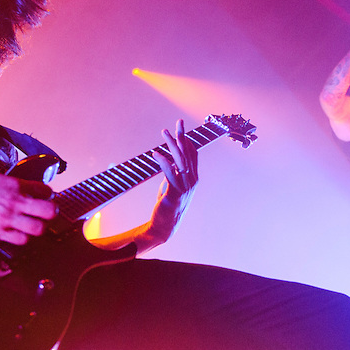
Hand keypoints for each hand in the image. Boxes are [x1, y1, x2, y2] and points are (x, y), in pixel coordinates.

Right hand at [0, 169, 55, 243]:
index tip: (45, 198)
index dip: (48, 195)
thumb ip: (12, 184)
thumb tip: (26, 188)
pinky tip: (19, 233)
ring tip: (34, 225)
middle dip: (51, 212)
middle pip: (49, 211)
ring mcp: (6, 218)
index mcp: (14, 185)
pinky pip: (20, 240)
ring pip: (38, 228)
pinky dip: (23, 238)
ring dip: (39, 227)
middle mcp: (14, 202)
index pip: (46, 190)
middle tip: (47, 213)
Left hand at [149, 119, 198, 237]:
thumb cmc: (167, 207)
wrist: (164, 227)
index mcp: (193, 179)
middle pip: (188, 154)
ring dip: (172, 144)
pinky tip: (156, 153)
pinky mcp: (175, 193)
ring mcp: (185, 187)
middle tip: (178, 122)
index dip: (188, 141)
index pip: (193, 155)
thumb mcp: (171, 187)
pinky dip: (163, 161)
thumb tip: (168, 162)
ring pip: (180, 160)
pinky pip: (170, 173)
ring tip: (164, 132)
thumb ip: (173, 175)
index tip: (181, 129)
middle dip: (182, 136)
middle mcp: (192, 181)